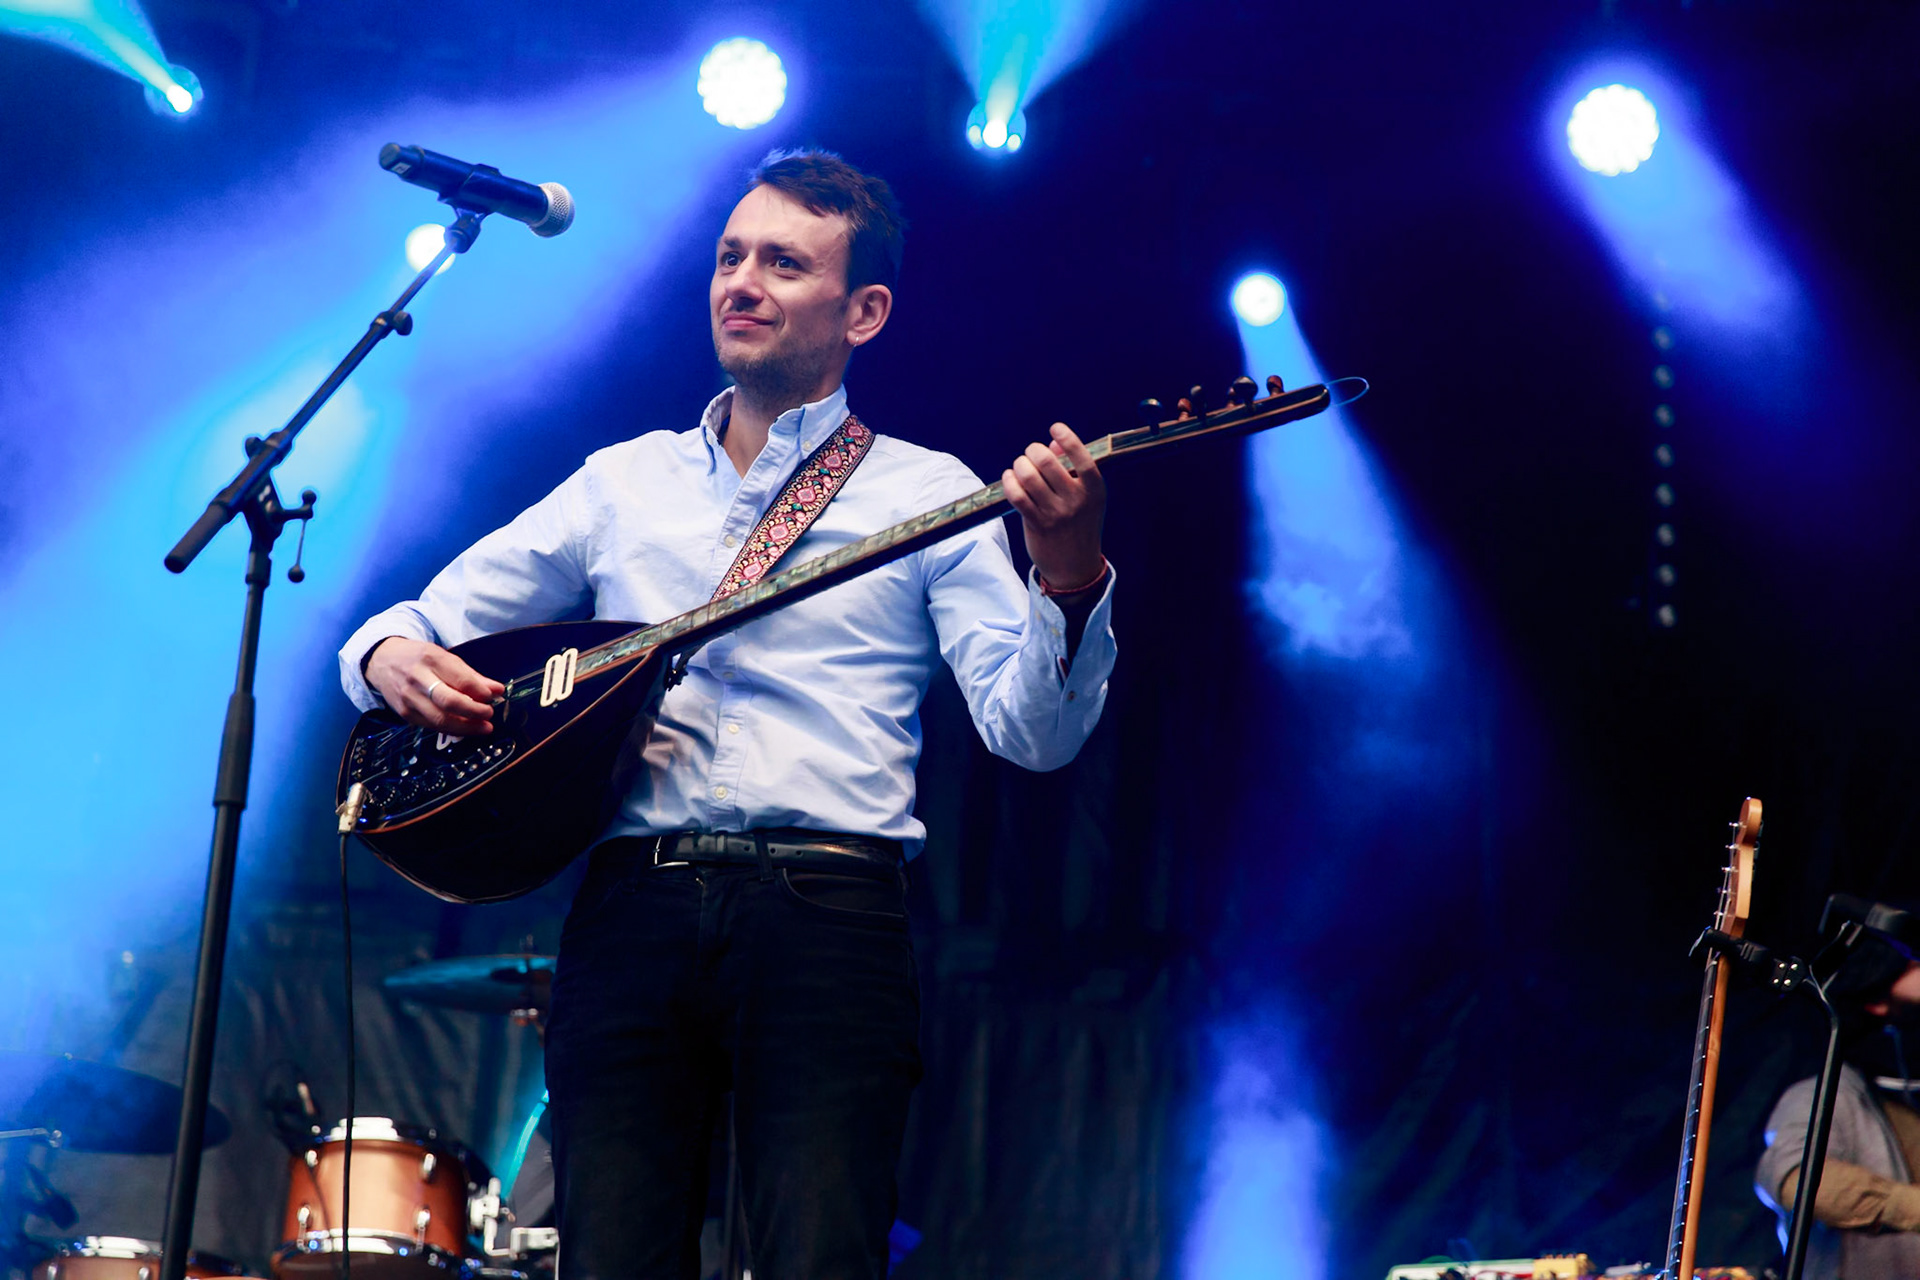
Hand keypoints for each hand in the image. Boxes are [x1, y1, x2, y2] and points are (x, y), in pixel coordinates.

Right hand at [365, 637, 504, 734]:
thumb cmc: (418, 657)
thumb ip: (470, 675)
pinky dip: (452, 729)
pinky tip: (465, 728)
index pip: (460, 678)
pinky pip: (432, 726)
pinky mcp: (405, 714)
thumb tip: (497, 690)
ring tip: (483, 727)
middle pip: (449, 702)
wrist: (382, 661)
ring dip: (466, 727)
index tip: (495, 696)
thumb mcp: (444, 657)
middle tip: (489, 714)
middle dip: (474, 712)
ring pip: (440, 719)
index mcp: (431, 658)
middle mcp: (417, 678)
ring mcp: (409, 698)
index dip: (480, 691)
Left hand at [1003, 423, 1106, 591]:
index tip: (1055, 427)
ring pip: (1028, 476)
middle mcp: (1076, 501)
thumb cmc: (1080, 524)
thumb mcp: (1085, 497)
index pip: (1082, 457)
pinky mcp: (1036, 524)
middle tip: (1031, 454)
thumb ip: (1071, 468)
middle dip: (1033, 451)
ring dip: (1019, 465)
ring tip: (1020, 467)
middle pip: (1047, 462)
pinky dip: (1009, 481)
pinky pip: (1016, 495)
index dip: (1067, 438)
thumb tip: (1053, 441)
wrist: (1075, 568)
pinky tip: (1010, 478)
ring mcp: (1056, 514)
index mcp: (1094, 490)